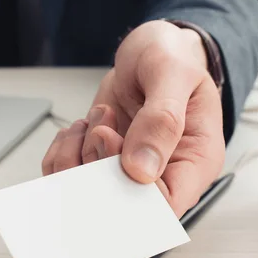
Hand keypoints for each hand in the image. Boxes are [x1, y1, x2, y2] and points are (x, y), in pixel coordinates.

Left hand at [42, 20, 224, 216]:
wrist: (149, 50)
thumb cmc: (171, 57)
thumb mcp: (172, 73)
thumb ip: (162, 118)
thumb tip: (141, 169)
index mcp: (194, 161)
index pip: (164, 208)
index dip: (132, 194)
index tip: (116, 158)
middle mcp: (162, 173)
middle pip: (121, 207)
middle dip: (98, 173)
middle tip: (101, 132)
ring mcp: (128, 169)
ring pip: (88, 193)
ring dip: (77, 158)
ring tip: (94, 121)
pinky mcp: (101, 160)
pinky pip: (69, 175)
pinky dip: (62, 153)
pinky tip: (78, 128)